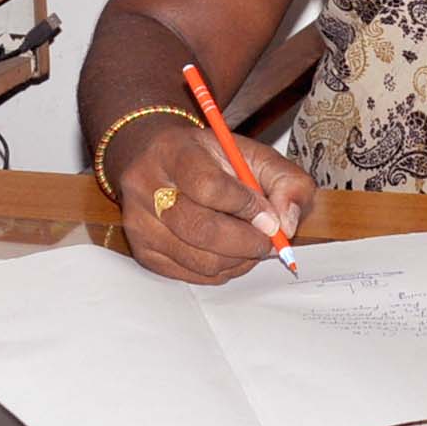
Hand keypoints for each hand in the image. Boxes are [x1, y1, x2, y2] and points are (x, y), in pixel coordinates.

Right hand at [115, 119, 315, 283]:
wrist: (158, 160)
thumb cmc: (207, 158)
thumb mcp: (252, 154)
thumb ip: (285, 181)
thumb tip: (286, 223)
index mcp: (173, 151)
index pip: (209, 186)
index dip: (247, 207)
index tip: (269, 216)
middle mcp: (146, 185)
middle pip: (200, 228)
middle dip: (246, 242)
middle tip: (268, 241)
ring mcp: (139, 221)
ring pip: (198, 259)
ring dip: (237, 260)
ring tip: (249, 245)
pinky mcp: (143, 250)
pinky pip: (191, 274)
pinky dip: (221, 271)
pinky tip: (229, 253)